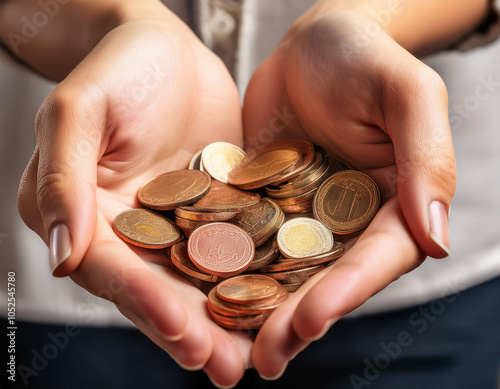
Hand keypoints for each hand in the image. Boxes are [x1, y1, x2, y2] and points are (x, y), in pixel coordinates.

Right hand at [16, 3, 249, 385]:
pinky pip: (231, 250)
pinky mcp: (213, 213)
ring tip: (252, 360)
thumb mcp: (80, 110)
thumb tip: (62, 255)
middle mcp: (127, 231)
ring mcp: (172, 226)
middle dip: (189, 330)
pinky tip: (277, 305)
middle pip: (156, 288)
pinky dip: (251, 279)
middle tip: (224, 369)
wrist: (165, 49)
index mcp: (82, 214)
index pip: (110, 268)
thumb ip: (65, 177)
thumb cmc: (116, 67)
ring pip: (196, 281)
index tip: (179, 330)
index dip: (141, 300)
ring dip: (223, 320)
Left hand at [243, 8, 455, 378]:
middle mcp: (348, 222)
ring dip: (260, 311)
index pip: (376, 258)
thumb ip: (427, 159)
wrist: (310, 46)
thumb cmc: (364, 58)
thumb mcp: (405, 94)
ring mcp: (302, 218)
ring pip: (283, 272)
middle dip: (298, 319)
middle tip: (267, 359)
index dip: (348, 291)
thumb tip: (438, 236)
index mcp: (394, 205)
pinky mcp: (263, 206)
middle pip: (327, 279)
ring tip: (233, 350)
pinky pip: (246, 241)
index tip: (314, 320)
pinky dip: (229, 269)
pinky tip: (203, 296)